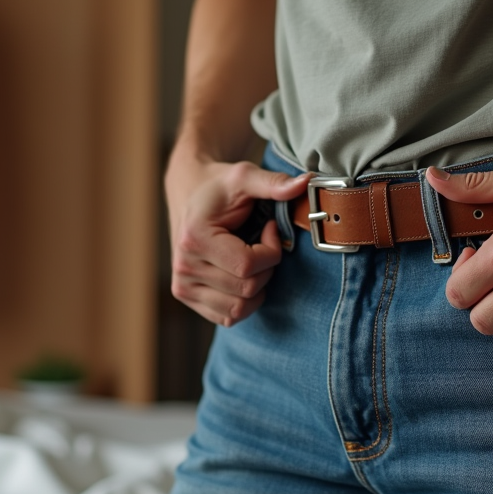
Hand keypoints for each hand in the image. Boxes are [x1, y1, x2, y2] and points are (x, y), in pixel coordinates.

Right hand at [166, 153, 309, 326]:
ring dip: (257, 287)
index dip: (271, 251)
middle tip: (261, 244)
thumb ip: (274, 182)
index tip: (269, 229)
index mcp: (195, 239)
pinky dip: (244, 301)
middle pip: (246, 289)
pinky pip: (228, 316)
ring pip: (239, 308)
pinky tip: (241, 275)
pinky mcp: (187, 297)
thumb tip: (309, 182)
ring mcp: (183, 286)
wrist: (189, 193)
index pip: (247, 266)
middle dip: (266, 268)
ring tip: (251, 260)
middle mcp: (184, 267)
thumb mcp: (245, 177)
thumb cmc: (219, 187)